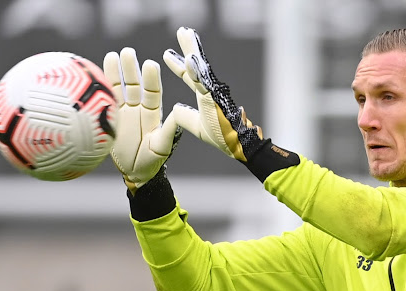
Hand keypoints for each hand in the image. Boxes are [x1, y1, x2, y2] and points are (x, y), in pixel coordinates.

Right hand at [103, 47, 181, 190]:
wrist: (135, 172)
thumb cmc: (152, 161)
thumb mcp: (162, 146)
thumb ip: (169, 130)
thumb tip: (178, 112)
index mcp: (153, 113)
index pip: (152, 92)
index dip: (150, 79)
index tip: (149, 64)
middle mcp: (138, 108)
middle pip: (134, 85)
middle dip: (131, 68)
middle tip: (127, 52)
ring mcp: (123, 112)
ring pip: (119, 89)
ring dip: (116, 72)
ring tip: (113, 55)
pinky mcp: (109, 118)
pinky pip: (106, 99)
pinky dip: (102, 87)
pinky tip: (95, 73)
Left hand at [163, 27, 263, 162]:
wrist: (239, 145)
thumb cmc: (223, 137)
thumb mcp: (197, 127)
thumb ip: (185, 117)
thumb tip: (175, 108)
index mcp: (204, 96)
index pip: (189, 77)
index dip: (178, 66)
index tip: (167, 54)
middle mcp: (209, 90)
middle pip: (195, 65)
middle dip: (188, 47)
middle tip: (181, 31)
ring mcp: (213, 92)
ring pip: (200, 67)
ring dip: (192, 50)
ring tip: (185, 34)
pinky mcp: (216, 98)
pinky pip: (204, 82)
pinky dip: (196, 70)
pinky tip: (189, 58)